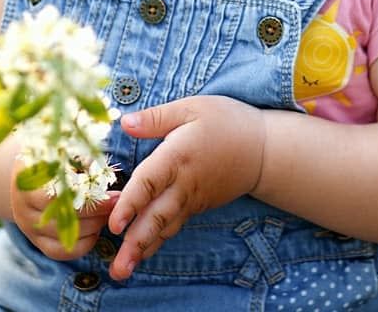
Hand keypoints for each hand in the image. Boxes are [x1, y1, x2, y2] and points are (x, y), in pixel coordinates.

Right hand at [10, 163, 119, 260]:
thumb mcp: (62, 152)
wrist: (27, 176)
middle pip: (63, 219)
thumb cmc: (51, 158)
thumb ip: (79, 160)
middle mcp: (23, 208)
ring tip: (108, 215)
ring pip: (64, 237)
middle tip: (116, 205)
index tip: (114, 195)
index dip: (89, 198)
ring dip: (92, 228)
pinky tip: (95, 230)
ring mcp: (28, 228)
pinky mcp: (36, 242)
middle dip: (96, 213)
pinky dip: (82, 244)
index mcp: (28, 183)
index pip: (57, 198)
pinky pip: (61, 252)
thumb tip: (100, 169)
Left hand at [107, 95, 266, 279]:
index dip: (130, 204)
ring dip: (143, 248)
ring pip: (164, 227)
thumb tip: (125, 123)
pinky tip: (142, 254)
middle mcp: (184, 183)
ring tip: (123, 270)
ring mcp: (192, 198)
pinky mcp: (197, 205)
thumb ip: (156, 118)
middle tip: (117, 269)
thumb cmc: (226, 122)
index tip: (114, 225)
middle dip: (135, 242)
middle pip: (156, 216)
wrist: (263, 150)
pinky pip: (174, 225)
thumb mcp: (192, 108)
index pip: (150, 182)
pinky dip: (157, 241)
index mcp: (178, 156)